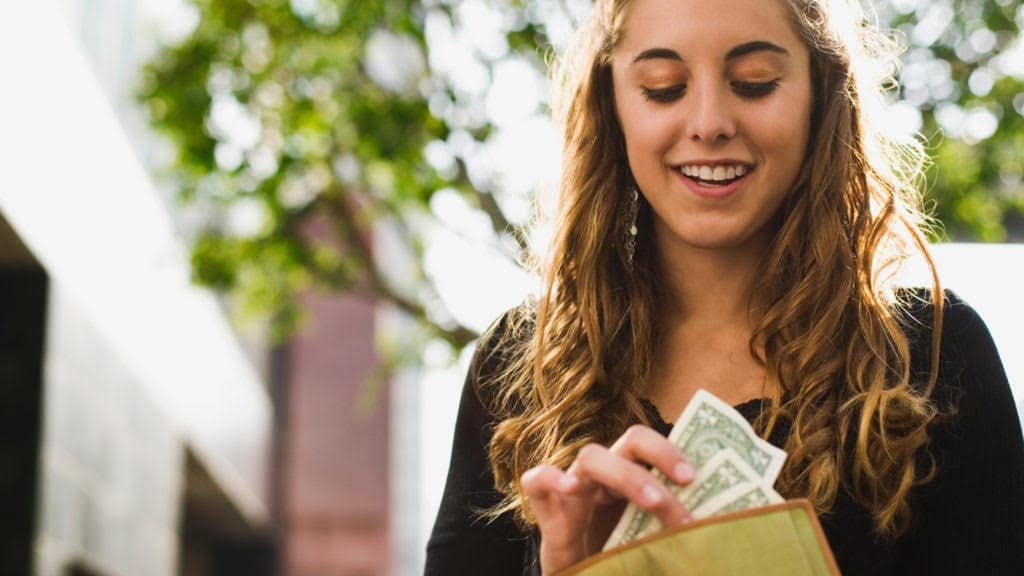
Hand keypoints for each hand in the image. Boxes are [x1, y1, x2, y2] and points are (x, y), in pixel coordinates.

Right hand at [521, 425, 695, 574]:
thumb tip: (718, 533)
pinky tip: (569, 488)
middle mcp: (606, 479)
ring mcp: (575, 491)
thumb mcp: (655, 548)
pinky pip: (536, 480)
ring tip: (652, 500)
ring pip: (592, 457)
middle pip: (630, 442)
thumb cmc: (622, 568)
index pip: (653, 448)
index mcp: (633, 483)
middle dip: (661, 455)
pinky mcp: (547, 510)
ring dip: (627, 475)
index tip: (694, 477)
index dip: (672, 452)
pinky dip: (550, 477)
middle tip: (686, 481)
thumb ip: (676, 534)